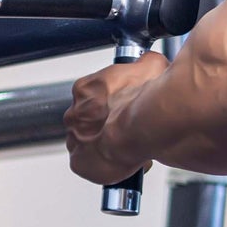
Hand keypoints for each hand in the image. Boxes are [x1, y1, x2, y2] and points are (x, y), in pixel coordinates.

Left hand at [64, 54, 167, 183]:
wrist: (140, 128)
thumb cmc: (144, 100)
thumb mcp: (152, 67)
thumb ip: (147, 63)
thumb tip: (150, 61)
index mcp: (86, 89)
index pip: (95, 96)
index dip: (115, 105)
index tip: (128, 110)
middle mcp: (75, 113)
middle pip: (90, 121)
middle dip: (108, 126)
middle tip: (129, 132)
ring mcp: (74, 138)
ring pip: (88, 143)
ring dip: (105, 145)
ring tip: (128, 148)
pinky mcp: (79, 162)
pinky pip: (89, 166)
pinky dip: (104, 165)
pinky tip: (122, 162)